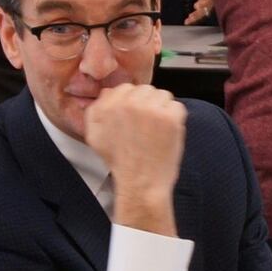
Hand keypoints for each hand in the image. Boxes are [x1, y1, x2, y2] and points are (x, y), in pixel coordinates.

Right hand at [84, 84, 186, 234]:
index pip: (126, 88)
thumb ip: (96, 110)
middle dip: (148, 105)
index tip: (136, 117)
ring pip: (163, 95)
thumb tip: (107, 93)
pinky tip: (166, 133)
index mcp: (109, 105)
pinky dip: (175, 118)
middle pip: (146, 90)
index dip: (133, 103)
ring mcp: (151, 108)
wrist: (141, 182)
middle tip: (147, 127)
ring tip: (156, 130)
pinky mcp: (170, 116)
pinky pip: (177, 106)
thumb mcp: (95, 136)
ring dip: (162, 110)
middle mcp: (129, 103)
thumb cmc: (121, 163)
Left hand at [184, 0, 212, 25]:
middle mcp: (209, 3)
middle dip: (201, 7)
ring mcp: (206, 8)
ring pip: (202, 14)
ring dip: (196, 16)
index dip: (204, 0)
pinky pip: (198, 16)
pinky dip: (192, 19)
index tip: (198, 3)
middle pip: (206, 7)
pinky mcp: (202, 11)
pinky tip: (186, 22)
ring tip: (189, 19)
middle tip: (196, 7)